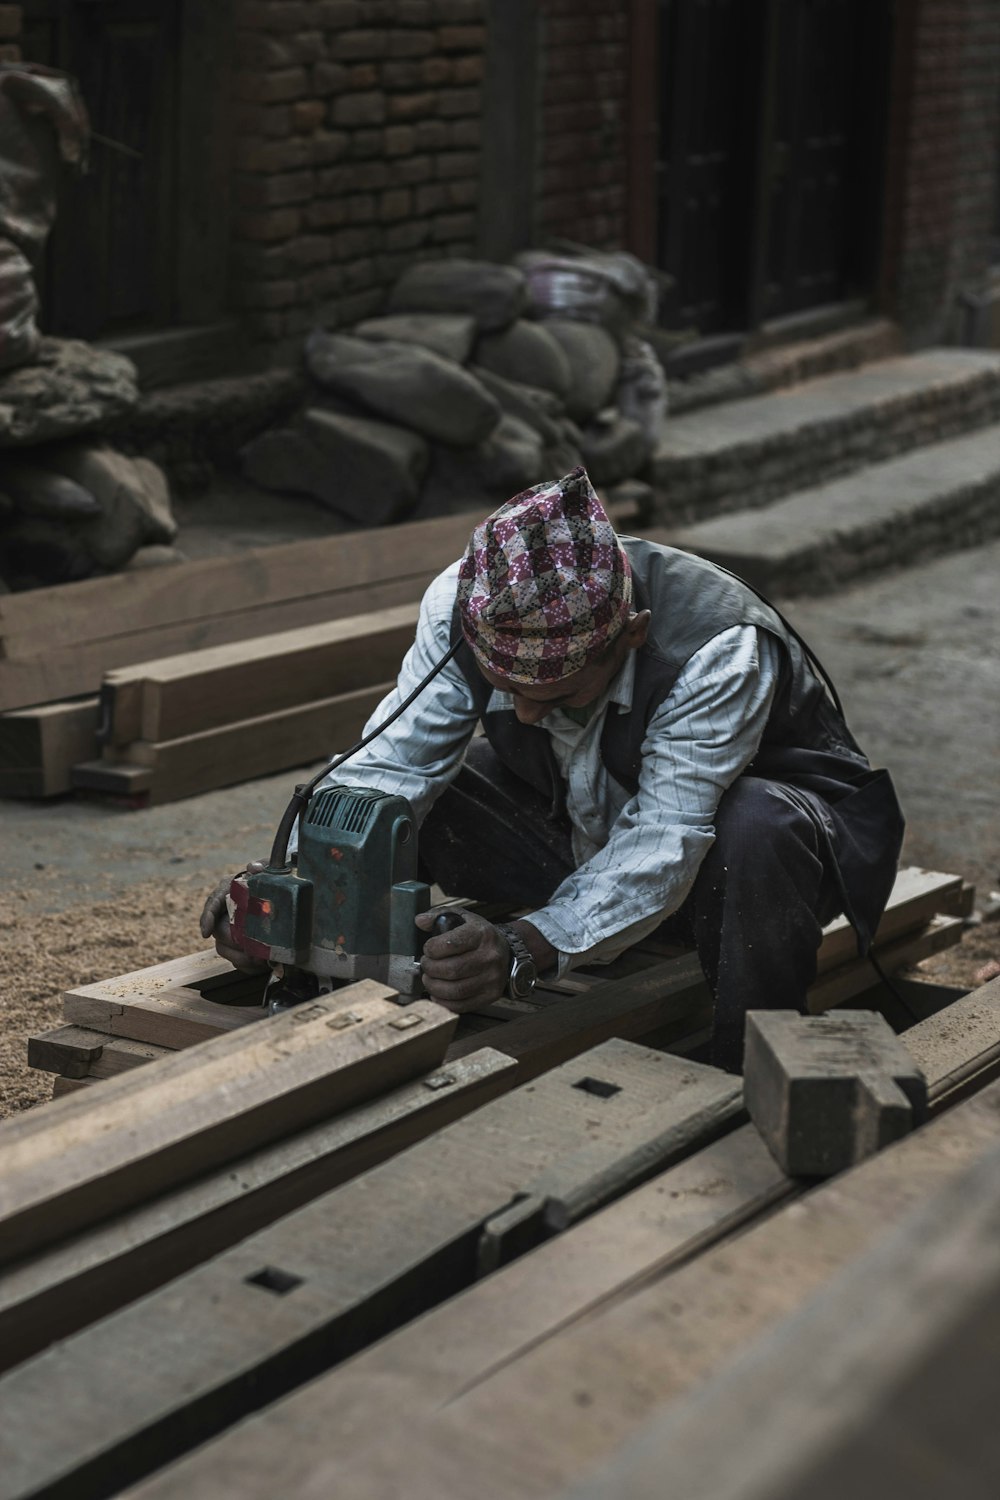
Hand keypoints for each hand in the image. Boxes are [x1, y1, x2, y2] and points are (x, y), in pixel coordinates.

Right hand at [199, 860, 268, 975]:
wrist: (285, 892)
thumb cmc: (273, 877)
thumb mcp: (271, 868)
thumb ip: (263, 865)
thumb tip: (253, 867)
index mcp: (228, 891)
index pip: (212, 904)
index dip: (207, 918)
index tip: (205, 933)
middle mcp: (226, 911)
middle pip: (219, 932)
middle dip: (233, 943)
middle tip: (250, 948)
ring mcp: (231, 930)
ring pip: (224, 949)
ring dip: (240, 957)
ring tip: (259, 959)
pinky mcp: (240, 945)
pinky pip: (237, 960)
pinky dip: (248, 965)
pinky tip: (261, 964)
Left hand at [415, 909, 509, 1011]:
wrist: (505, 952)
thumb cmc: (479, 936)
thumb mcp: (463, 918)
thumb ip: (439, 916)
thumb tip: (420, 921)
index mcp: (482, 934)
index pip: (450, 944)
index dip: (432, 949)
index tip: (428, 949)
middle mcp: (490, 957)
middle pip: (451, 969)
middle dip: (430, 969)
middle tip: (426, 965)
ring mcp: (492, 978)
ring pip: (454, 990)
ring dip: (433, 986)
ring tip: (429, 979)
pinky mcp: (490, 995)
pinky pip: (461, 1005)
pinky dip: (443, 1001)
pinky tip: (437, 993)